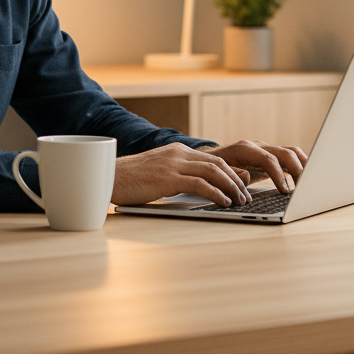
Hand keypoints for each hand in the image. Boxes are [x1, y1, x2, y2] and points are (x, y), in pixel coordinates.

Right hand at [111, 142, 253, 206]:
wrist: (107, 177)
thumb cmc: (131, 181)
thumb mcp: (158, 173)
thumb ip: (179, 176)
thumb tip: (200, 187)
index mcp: (176, 151)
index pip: (212, 158)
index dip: (231, 172)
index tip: (242, 186)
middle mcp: (177, 153)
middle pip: (217, 163)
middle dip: (235, 180)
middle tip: (246, 196)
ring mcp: (172, 164)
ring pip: (212, 171)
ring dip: (230, 187)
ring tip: (240, 201)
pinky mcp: (167, 178)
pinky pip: (199, 184)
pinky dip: (216, 193)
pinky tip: (223, 203)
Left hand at [200, 141, 307, 192]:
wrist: (210, 160)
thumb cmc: (214, 168)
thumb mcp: (218, 172)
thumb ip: (233, 174)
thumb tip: (247, 177)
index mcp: (245, 149)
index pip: (269, 159)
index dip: (279, 175)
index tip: (285, 191)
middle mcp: (258, 146)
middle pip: (285, 153)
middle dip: (298, 170)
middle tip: (305, 189)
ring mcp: (265, 149)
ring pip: (291, 152)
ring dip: (303, 166)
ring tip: (310, 184)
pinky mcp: (270, 156)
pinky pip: (289, 157)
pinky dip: (299, 167)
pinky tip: (305, 180)